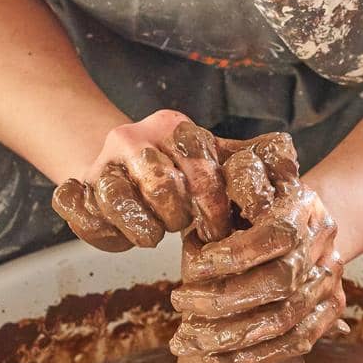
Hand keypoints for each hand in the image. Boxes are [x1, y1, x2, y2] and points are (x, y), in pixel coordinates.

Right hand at [51, 111, 242, 251]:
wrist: (126, 166)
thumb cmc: (182, 171)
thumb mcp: (217, 159)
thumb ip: (249, 158)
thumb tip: (286, 153)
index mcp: (173, 127)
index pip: (199, 167)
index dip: (213, 206)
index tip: (217, 228)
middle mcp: (132, 138)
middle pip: (159, 184)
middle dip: (177, 216)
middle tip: (181, 227)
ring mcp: (101, 163)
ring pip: (116, 198)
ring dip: (141, 228)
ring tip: (153, 235)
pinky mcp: (77, 187)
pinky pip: (76, 209)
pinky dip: (96, 227)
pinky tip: (117, 233)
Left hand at [168, 130, 347, 362]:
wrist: (299, 217)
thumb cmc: (252, 200)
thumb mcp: (236, 184)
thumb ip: (219, 198)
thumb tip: (193, 228)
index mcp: (302, 204)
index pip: (276, 234)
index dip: (234, 255)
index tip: (193, 267)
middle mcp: (324, 241)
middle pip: (281, 282)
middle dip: (224, 300)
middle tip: (179, 302)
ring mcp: (331, 277)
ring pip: (286, 319)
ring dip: (231, 336)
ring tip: (187, 340)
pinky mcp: (331, 309)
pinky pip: (298, 342)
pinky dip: (255, 356)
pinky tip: (216, 360)